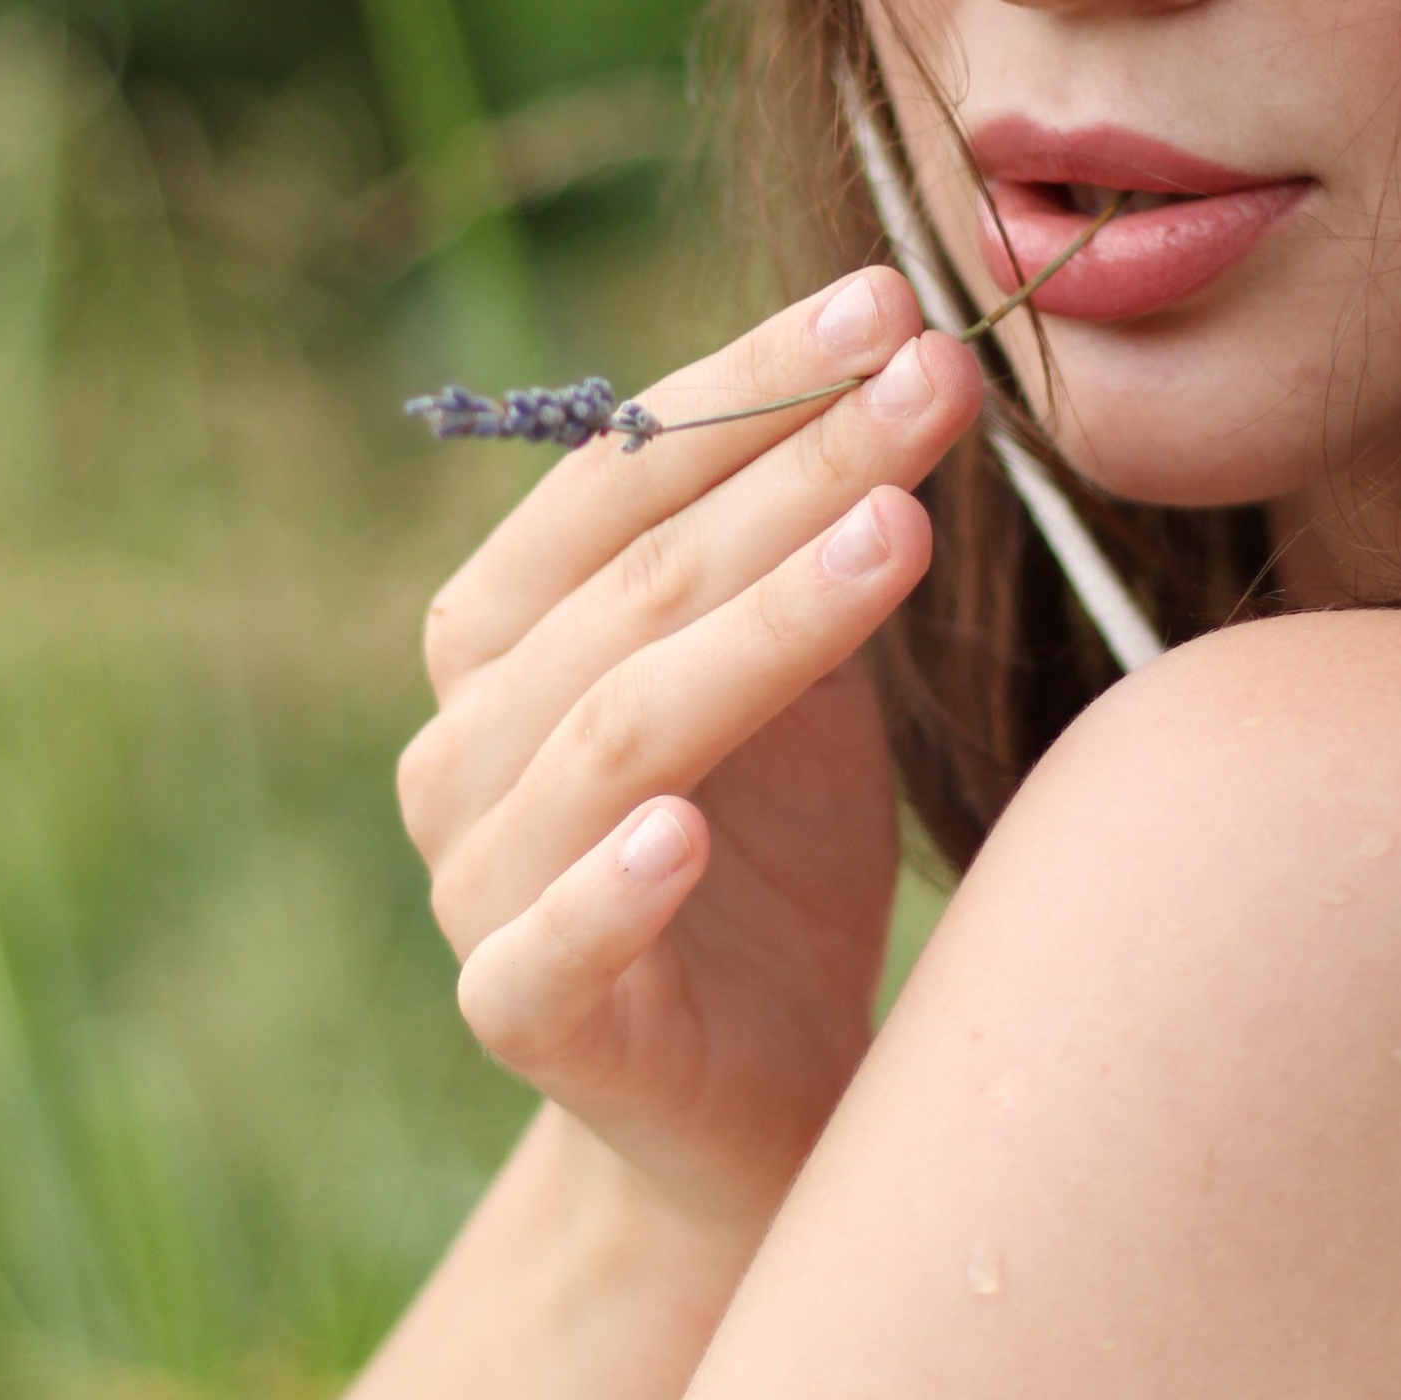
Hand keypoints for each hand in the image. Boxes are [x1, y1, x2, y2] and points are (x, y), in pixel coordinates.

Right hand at [397, 269, 981, 1233]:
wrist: (761, 1098)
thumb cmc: (775, 856)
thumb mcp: (799, 671)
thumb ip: (808, 536)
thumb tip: (902, 349)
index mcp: (507, 630)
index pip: (618, 472)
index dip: (749, 384)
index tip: (891, 302)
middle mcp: (466, 741)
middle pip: (634, 587)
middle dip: (795, 473)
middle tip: (934, 385)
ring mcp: (477, 882)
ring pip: (615, 738)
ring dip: (755, 632)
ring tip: (892, 541)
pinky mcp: (518, 1017)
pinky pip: (548, 949)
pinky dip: (608, 889)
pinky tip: (682, 836)